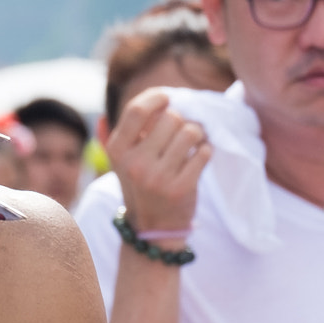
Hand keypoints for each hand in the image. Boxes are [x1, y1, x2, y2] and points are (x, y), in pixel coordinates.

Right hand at [106, 89, 210, 234]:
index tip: (168, 98)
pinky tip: (199, 157)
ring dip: (198, 134)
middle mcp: (134, 163)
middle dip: (182, 119)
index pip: (136, 110)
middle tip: (183, 129)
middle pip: (170, 117)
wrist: (152, 225)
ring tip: (194, 142)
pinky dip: (206, 151)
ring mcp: (157, 177)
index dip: (156, 97)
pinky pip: (204, 153)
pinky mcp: (180, 188)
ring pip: (191, 132)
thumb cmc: (141, 182)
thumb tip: (126, 107)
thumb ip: (125, 132)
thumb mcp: (122, 159)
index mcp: (117, 150)